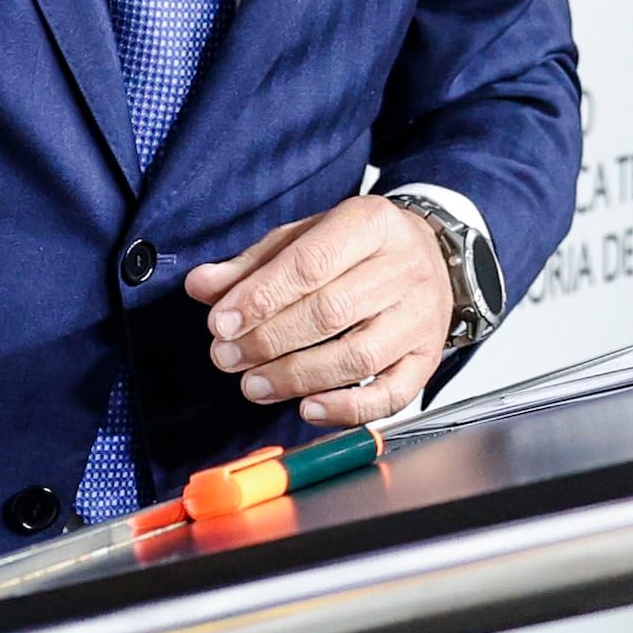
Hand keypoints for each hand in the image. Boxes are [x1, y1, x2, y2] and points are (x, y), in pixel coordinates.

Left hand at [183, 196, 454, 429]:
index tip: (220, 323)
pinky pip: (391, 394)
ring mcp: (421, 316)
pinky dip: (346, 409)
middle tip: (227, 358)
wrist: (430, 254)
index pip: (311, 263)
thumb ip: (253, 264)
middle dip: (269, 341)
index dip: (261, 298)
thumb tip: (202, 286)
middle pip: (331, 312)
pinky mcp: (428, 357)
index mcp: (371, 223)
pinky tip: (308, 409)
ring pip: (358, 357)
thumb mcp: (304, 237)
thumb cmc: (358, 248)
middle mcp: (404, 268)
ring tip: (254, 385)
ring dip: (297, 377)